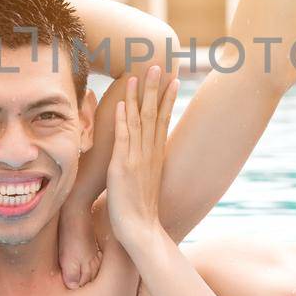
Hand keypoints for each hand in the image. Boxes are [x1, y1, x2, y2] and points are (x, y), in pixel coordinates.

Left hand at [106, 66, 179, 249]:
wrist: (139, 230)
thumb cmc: (139, 209)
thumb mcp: (144, 181)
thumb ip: (143, 165)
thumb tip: (141, 158)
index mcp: (156, 155)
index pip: (164, 119)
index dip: (168, 98)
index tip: (173, 78)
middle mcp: (149, 153)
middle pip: (155, 113)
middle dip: (156, 88)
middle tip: (160, 65)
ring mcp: (137, 159)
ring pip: (140, 120)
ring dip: (139, 96)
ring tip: (139, 74)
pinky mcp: (122, 167)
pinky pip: (123, 138)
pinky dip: (123, 119)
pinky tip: (122, 103)